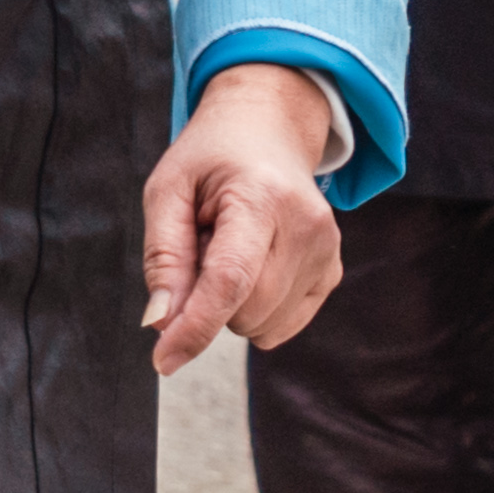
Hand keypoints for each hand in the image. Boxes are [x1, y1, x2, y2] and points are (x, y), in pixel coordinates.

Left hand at [138, 63, 350, 374]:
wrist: (268, 131)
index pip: (230, 279)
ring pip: (262, 326)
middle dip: (206, 297)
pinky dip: (254, 308)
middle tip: (202, 243)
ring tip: (229, 246)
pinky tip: (253, 262)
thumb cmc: (210, 160)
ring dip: (231, 302)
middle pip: (245, 310)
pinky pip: (280, 327)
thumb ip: (163, 257)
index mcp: (262, 197)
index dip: (195, 327)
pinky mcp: (332, 271)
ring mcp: (328, 251)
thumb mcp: (168, 190)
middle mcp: (307, 226)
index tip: (162, 361)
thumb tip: (161, 323)